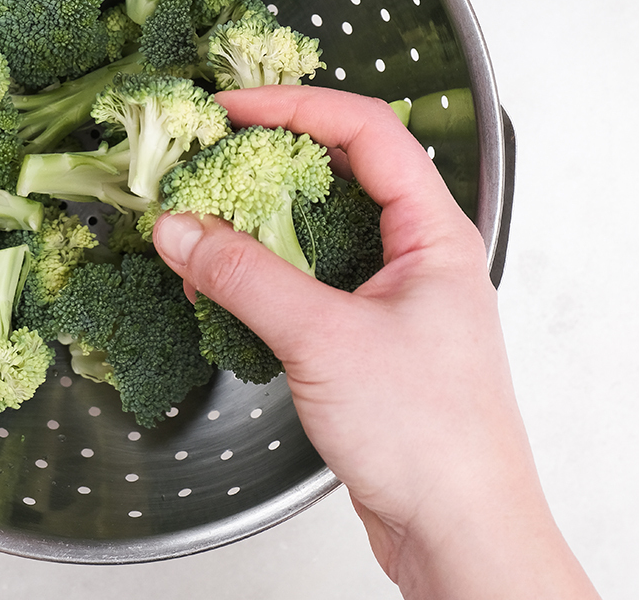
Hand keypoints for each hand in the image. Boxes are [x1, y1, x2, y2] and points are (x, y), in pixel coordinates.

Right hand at [152, 86, 597, 599]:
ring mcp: (390, 297)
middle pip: (339, 172)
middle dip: (269, 158)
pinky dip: (262, 275)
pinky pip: (307, 282)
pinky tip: (221, 284)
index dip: (297, 106)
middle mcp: (416, 255)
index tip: (232, 108)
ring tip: (200, 218)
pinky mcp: (364, 338)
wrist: (458, 532)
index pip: (367, 130)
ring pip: (317, 231)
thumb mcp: (324, 339)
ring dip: (258, 221)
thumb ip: (245, 277)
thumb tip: (180, 228)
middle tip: (206, 153)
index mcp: (433, 232)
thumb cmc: (431, 437)